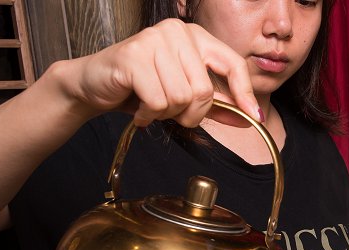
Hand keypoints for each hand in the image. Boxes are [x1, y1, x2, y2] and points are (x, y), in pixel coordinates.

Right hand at [65, 19, 259, 126]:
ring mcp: (154, 40)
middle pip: (205, 90)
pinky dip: (149, 114)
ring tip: (151, 106)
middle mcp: (176, 32)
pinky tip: (139, 109)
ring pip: (182, 97)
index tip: (254, 118)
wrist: (94, 85)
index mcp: (195, 36)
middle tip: (171, 114)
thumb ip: (218, 106)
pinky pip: (159, 101)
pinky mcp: (133, 56)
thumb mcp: (186, 97)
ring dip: (167, 114)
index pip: (233, 64)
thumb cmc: (142, 88)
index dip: (245, 93)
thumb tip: (251, 118)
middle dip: (191, 114)